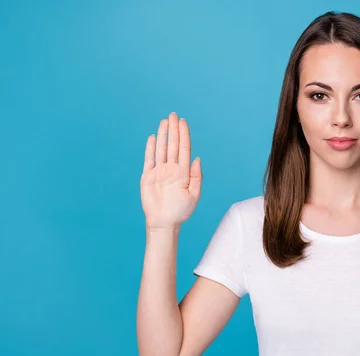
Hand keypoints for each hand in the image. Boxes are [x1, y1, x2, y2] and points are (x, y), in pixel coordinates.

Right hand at [140, 112, 202, 229]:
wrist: (164, 222)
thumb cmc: (181, 211)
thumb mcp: (194, 195)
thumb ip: (196, 177)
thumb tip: (197, 158)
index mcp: (184, 172)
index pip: (184, 149)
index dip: (184, 135)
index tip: (183, 122)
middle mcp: (172, 169)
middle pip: (173, 145)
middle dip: (174, 130)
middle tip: (174, 114)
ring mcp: (159, 171)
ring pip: (161, 149)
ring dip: (163, 135)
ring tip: (164, 121)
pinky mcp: (148, 176)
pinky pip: (149, 159)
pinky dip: (150, 148)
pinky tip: (153, 137)